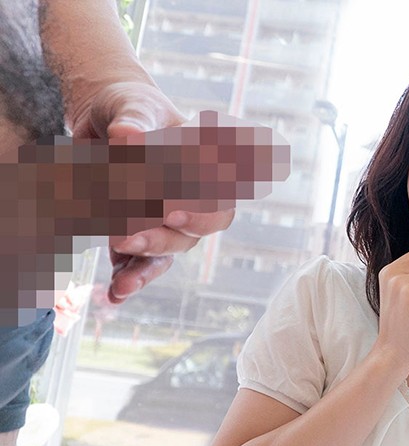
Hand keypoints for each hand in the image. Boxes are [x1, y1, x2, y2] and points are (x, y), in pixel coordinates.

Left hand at [0, 110, 288, 326]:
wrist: (103, 124)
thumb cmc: (127, 107)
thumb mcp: (131, 104)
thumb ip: (133, 119)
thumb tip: (126, 137)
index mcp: (207, 161)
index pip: (221, 187)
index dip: (204, 202)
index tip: (169, 209)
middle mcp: (197, 195)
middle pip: (204, 224)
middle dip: (170, 234)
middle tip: (131, 236)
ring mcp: (173, 221)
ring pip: (174, 248)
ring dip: (148, 263)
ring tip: (121, 277)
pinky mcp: (145, 238)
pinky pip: (145, 263)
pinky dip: (131, 279)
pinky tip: (115, 294)